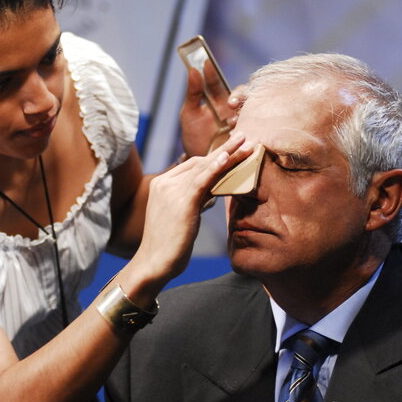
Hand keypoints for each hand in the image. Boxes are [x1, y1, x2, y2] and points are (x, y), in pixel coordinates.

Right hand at [132, 132, 252, 283]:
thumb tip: (210, 192)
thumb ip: (192, 199)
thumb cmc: (168, 243)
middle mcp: (165, 183)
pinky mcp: (182, 203)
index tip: (232, 149)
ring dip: (228, 153)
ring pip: (204, 168)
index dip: (214, 156)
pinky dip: (216, 167)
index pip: (191, 164)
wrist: (154, 263)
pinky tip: (228, 157)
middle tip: (244, 138)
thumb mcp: (180, 215)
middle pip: (200, 162)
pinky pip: (202, 180)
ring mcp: (171, 191)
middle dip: (225, 149)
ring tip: (247, 144)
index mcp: (161, 184)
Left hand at [179, 64, 247, 156]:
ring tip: (234, 123)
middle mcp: (232, 108)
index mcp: (217, 100)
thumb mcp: (190, 114)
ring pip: (252, 110)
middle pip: (243, 93)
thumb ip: (193, 93)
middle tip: (231, 103)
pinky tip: (243, 137)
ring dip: (245, 114)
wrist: (200, 163)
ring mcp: (243, 121)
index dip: (214, 74)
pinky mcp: (248, 137)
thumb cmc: (195, 135)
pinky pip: (256, 130)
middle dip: (240, 96)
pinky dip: (250, 132)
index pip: (218, 82)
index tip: (206, 65)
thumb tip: (192, 69)